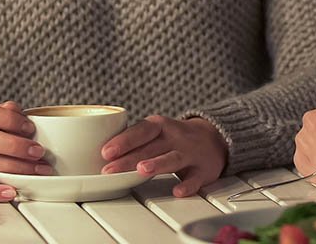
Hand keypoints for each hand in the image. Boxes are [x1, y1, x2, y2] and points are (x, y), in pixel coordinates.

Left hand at [100, 115, 226, 197]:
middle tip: (109, 169)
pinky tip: (177, 190)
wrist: (215, 137)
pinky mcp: (203, 170)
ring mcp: (190, 153)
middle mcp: (176, 137)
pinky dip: (187, 184)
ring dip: (158, 163)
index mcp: (161, 126)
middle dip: (129, 158)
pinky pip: (196, 178)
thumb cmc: (175, 137)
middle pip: (151, 147)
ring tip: (141, 170)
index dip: (123, 140)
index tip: (105, 151)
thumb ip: (134, 141)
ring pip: (173, 158)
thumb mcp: (156, 132)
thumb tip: (100, 155)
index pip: (141, 131)